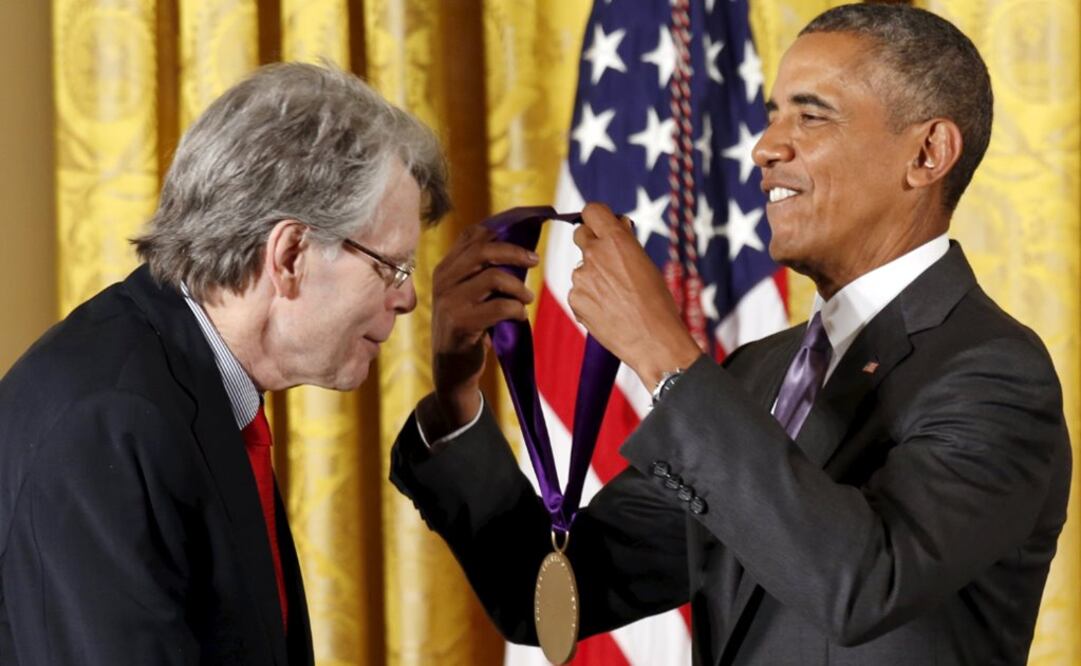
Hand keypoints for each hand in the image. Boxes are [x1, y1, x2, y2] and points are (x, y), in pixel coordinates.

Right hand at [429, 223, 538, 430]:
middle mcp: (443, 280)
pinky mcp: (460, 323)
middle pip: (484, 250)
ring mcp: (449, 301)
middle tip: (535, 261)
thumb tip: (517, 247)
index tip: (523, 244)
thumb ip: (481, 271)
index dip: (501, 233)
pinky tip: (519, 316)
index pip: (471, 236)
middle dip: (515, 253)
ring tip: (527, 298)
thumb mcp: (467, 294)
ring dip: (519, 288)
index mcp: (445, 268)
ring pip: (494, 277)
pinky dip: (517, 310)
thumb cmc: (468, 327)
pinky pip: (499, 307)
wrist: (452, 369)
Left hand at [568, 202, 701, 387]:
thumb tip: (618, 225)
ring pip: (582, 268)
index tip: (602, 224)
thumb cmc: (658, 303)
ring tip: (617, 298)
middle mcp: (594, 254)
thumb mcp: (648, 265)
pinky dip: (589, 298)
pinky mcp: (574, 299)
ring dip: (593, 276)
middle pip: (580, 234)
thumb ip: (627, 243)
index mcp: (616, 241)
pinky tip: (608, 311)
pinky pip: (579, 291)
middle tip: (607, 259)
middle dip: (591, 242)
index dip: (597, 217)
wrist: (653, 341)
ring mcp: (581, 277)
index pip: (592, 210)